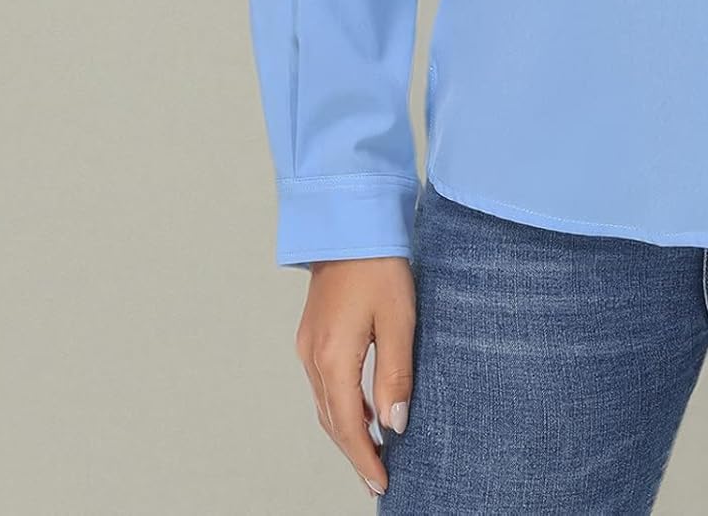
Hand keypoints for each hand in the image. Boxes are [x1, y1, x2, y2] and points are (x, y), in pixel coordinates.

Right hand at [295, 257, 415, 497]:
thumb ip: (395, 375)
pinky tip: (362, 409)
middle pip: (331, 421)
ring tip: (372, 452)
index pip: (348, 426)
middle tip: (376, 478)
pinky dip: (341, 405)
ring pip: (325, 404)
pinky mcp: (313, 334)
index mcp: (333, 358)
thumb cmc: (379, 266)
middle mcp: (313, 358)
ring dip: (347, 431)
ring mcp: (308, 345)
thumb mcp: (398, 321)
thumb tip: (395, 424)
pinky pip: (324, 383)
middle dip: (353, 452)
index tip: (381, 482)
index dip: (364, 458)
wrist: (350, 224)